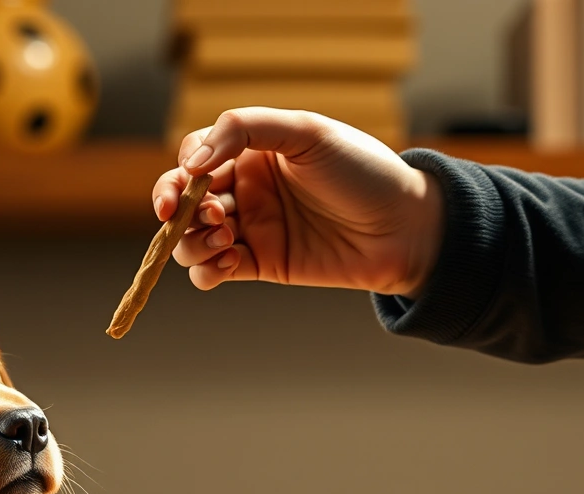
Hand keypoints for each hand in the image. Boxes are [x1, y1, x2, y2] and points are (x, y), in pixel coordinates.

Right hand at [154, 108, 443, 296]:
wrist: (404, 227)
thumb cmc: (363, 171)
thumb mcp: (307, 132)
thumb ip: (245, 129)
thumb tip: (191, 162)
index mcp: (252, 151)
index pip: (193, 157)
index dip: (180, 172)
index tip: (191, 182)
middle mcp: (246, 189)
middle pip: (183, 200)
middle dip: (179, 209)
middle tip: (207, 214)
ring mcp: (251, 228)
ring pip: (190, 239)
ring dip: (193, 240)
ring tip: (226, 237)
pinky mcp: (260, 265)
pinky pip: (211, 272)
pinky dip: (207, 270)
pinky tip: (231, 260)